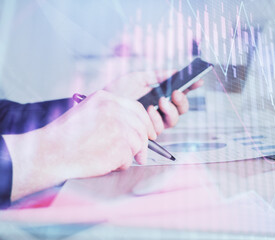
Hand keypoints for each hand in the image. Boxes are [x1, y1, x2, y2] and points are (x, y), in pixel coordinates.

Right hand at [3, 90, 155, 200]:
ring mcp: (117, 126)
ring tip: (114, 160)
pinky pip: (129, 158)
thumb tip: (133, 128)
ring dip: (129, 156)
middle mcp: (113, 109)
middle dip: (144, 143)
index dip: (146, 124)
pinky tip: (106, 164)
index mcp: (105, 99)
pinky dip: (120, 165)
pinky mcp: (119, 145)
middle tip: (141, 156)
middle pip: (141, 126)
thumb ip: (110, 115)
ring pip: (137, 143)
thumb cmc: (65, 139)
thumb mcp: (87, 114)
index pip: (137, 109)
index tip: (150, 134)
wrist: (49, 154)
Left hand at [104, 70, 203, 133]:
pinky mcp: (147, 131)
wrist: (103, 103)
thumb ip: (158, 75)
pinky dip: (156, 118)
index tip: (198, 81)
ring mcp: (155, 121)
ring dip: (169, 110)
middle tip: (176, 93)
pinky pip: (160, 127)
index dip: (191, 87)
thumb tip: (176, 71)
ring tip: (160, 101)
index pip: (180, 92)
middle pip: (182, 109)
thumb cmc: (119, 90)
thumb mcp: (140, 78)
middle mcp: (161, 110)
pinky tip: (149, 111)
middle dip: (182, 101)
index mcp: (161, 95)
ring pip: (174, 120)